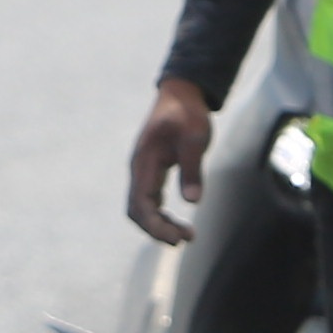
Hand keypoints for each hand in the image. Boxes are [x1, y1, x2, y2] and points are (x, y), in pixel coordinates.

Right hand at [128, 76, 215, 246]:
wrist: (181, 94)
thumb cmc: (188, 114)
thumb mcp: (195, 137)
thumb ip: (192, 168)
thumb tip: (193, 201)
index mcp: (145, 161)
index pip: (141, 203)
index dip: (155, 225)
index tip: (177, 237)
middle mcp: (139, 169)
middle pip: (136, 211)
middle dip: (157, 230)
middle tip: (185, 239)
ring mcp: (143, 172)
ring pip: (142, 208)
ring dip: (159, 225)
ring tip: (186, 235)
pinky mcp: (151, 172)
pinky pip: (149, 202)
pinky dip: (160, 216)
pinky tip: (178, 224)